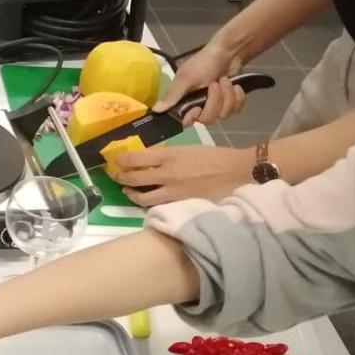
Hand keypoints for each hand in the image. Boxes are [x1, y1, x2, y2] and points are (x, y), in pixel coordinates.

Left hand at [114, 144, 253, 205]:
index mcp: (168, 155)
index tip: (116, 162)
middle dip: (120, 178)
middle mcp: (167, 173)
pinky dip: (150, 204)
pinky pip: (159, 206)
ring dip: (131, 194)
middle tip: (116, 177)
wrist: (238, 172)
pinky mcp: (181, 204)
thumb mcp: (186, 149)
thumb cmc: (214, 156)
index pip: (134, 159)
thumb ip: (166, 155)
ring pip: (142, 197)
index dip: (121, 161)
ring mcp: (173, 191)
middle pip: (133, 178)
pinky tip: (148, 201)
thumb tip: (148, 160)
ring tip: (128, 192)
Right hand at [156, 41, 245, 124]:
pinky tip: (235, 85)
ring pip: (224, 115)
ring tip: (225, 80)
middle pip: (208, 119)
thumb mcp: (186, 77)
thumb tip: (155, 110)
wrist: (230, 53)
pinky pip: (236, 110)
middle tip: (215, 84)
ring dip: (228, 96)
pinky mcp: (230, 103)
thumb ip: (173, 95)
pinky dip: (238, 97)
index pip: (185, 121)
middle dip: (215, 101)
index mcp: (184, 100)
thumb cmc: (204, 62)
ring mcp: (216, 105)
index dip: (192, 118)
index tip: (197, 108)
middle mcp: (199, 105)